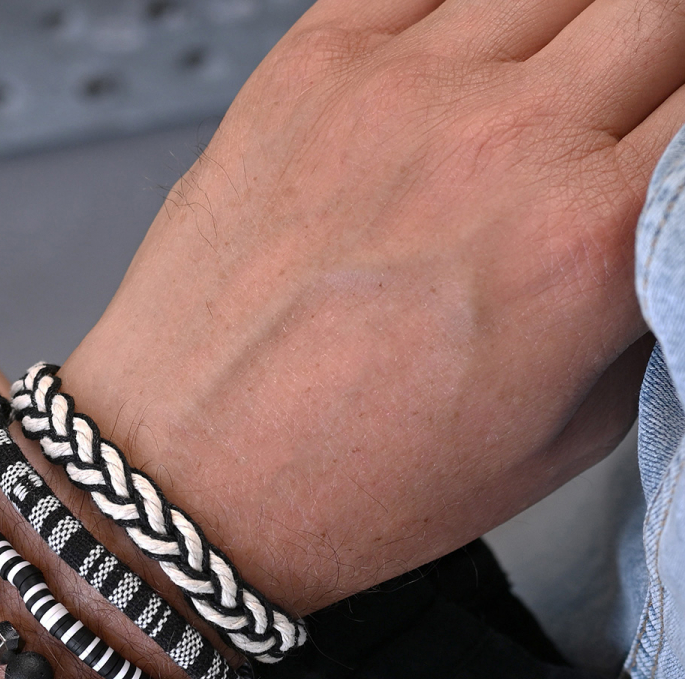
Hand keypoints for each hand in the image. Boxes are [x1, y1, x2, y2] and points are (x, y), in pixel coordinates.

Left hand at [62, 0, 677, 613]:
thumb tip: (660, 232)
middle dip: (658, 59)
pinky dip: (469, 9)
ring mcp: (396, 89)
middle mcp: (501, 142)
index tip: (669, 146)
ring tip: (542, 99)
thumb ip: (640, 316)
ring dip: (576, 28)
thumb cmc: (349, 482)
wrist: (189, 474)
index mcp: (585, 242)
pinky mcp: (306, 70)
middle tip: (622, 118)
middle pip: (656, 8)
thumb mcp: (552, 442)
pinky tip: (458, 70)